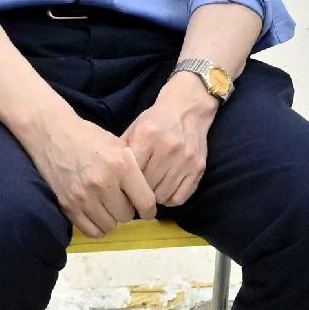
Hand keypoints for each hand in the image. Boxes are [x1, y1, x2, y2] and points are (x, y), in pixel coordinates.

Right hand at [24, 107, 158, 242]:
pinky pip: (92, 231)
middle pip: (127, 216)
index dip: (149, 210)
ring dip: (111, 217)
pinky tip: (96, 214)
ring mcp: (84, 196)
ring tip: (107, 205)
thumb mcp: (119, 145)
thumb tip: (148, 197)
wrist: (53, 135)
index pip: (146, 202)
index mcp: (121, 165)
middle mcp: (103, 183)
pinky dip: (97, 226)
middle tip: (120, 199)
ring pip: (110, 225)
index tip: (147, 210)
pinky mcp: (68, 206)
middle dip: (127, 209)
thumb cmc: (89, 137)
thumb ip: (134, 170)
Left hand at [122, 77, 217, 211]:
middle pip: (146, 187)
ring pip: (162, 196)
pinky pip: (179, 198)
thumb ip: (121, 153)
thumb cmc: (155, 121)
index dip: (123, 184)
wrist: (186, 109)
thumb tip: (110, 181)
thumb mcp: (134, 130)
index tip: (120, 187)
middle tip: (134, 191)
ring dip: (153, 196)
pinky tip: (163, 191)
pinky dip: (169, 200)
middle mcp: (168, 147)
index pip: (131, 173)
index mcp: (147, 136)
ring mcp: (186, 159)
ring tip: (149, 190)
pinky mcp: (198, 168)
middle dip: (137, 192)